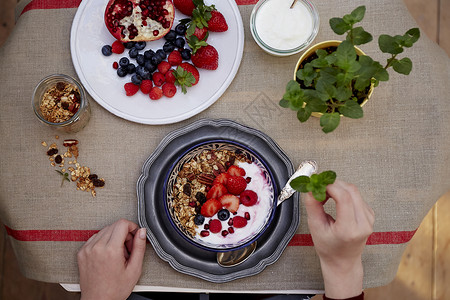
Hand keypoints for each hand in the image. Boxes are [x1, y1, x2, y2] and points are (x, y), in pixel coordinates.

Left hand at [77, 219, 146, 299]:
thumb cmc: (115, 290)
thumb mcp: (134, 269)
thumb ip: (139, 247)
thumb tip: (142, 232)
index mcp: (111, 250)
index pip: (122, 223)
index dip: (132, 227)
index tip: (134, 236)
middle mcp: (97, 247)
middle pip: (114, 225)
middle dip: (124, 233)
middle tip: (127, 249)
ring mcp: (87, 249)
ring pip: (105, 230)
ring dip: (114, 237)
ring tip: (117, 253)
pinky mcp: (82, 252)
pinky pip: (95, 237)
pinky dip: (103, 242)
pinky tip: (108, 254)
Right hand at [303, 180, 373, 298]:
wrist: (342, 260)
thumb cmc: (328, 247)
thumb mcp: (315, 227)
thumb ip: (313, 205)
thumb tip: (312, 187)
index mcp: (349, 229)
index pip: (344, 198)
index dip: (330, 186)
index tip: (318, 184)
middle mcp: (363, 224)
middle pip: (351, 191)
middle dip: (334, 184)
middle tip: (320, 186)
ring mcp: (369, 219)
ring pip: (354, 191)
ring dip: (338, 187)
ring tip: (325, 194)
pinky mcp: (369, 215)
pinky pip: (357, 196)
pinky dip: (344, 193)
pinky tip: (334, 199)